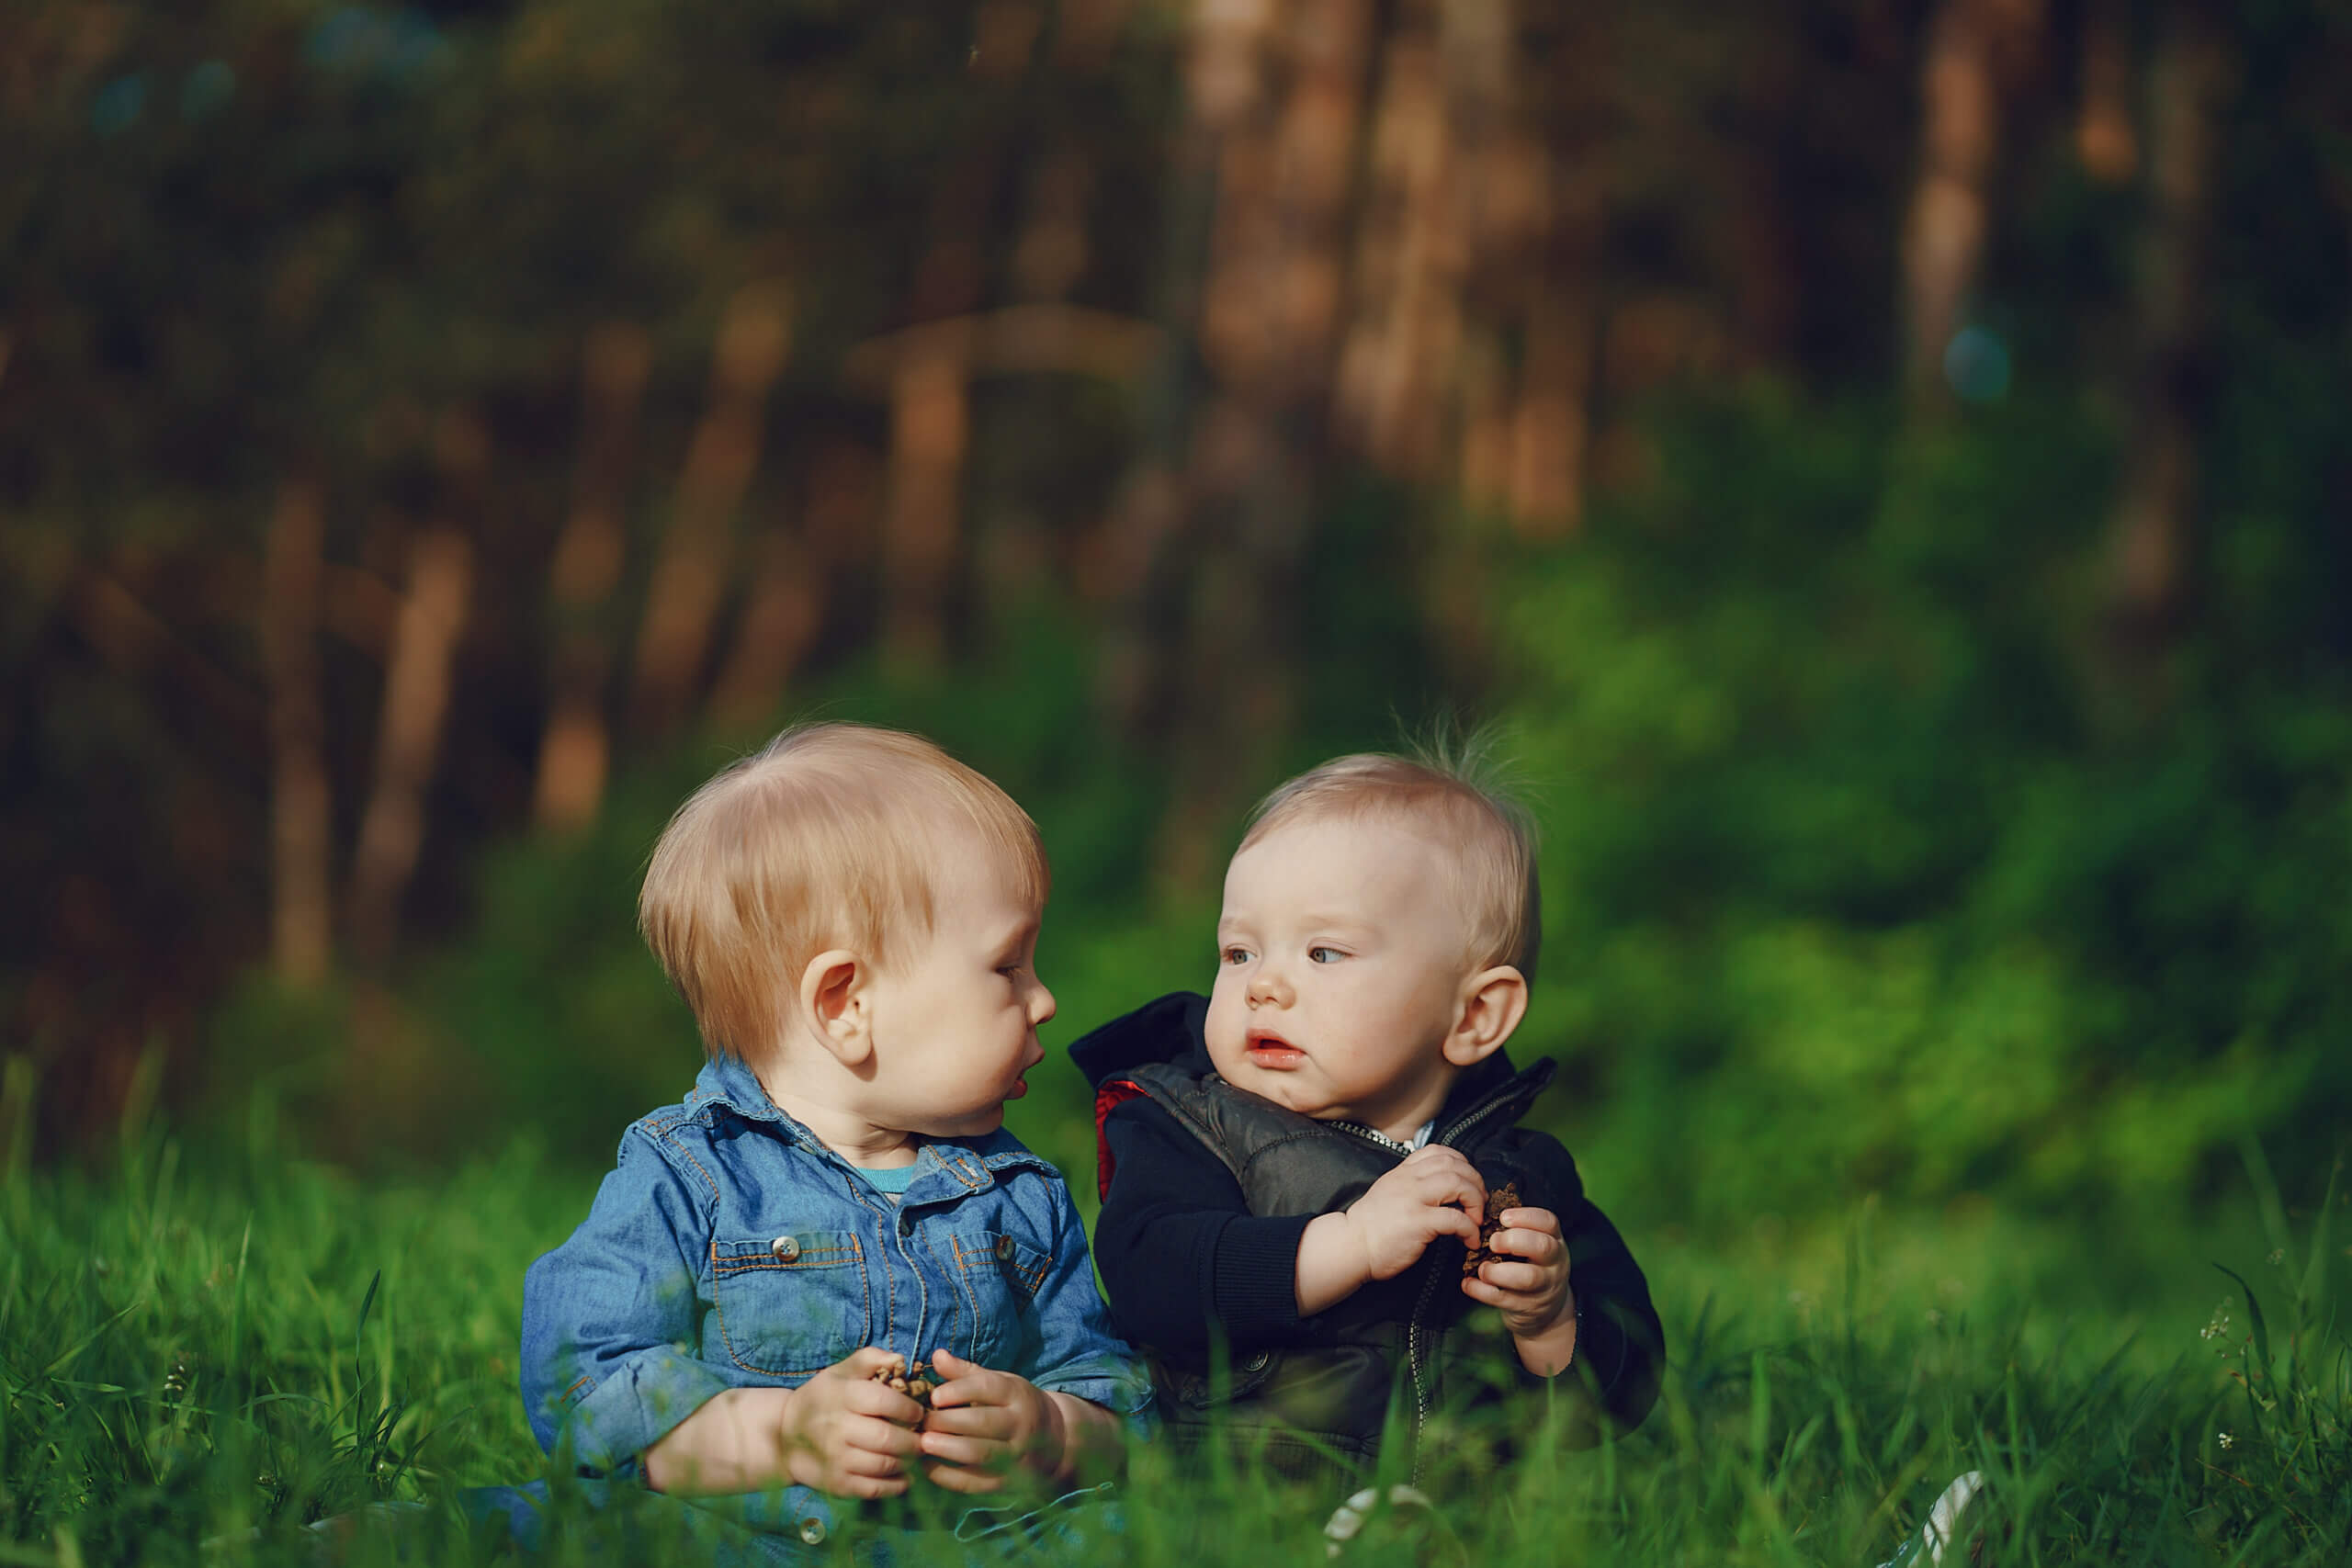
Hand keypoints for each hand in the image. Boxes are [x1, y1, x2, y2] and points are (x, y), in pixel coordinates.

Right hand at [775, 1346, 927, 1497]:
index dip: (908, 1408)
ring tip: (916, 1455)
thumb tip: (900, 1359)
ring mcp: (836, 1459)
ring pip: (883, 1465)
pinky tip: (906, 1477)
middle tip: (924, 1438)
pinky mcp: (837, 1484)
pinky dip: (896, 1486)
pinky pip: (874, 1489)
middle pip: (887, 1438)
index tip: (919, 1412)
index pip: (883, 1401)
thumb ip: (870, 1359)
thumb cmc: (823, 1398)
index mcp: (842, 1396)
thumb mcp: (841, 1371)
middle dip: (914, 1440)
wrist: (784, 1435)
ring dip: (908, 1462)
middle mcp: (837, 1429)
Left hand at [913, 1349, 1066, 1492]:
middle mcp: (1020, 1424)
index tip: (934, 1396)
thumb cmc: (1014, 1405)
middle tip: (921, 1422)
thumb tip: (937, 1355)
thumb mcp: (999, 1382)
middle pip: (983, 1422)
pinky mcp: (1006, 1481)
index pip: (988, 1388)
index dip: (959, 1390)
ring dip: (948, 1449)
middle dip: (948, 1422)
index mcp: (1017, 1394)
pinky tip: (927, 1468)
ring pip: (980, 1453)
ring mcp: (1015, 1454)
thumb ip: (966, 1372)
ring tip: (922, 1443)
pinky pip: (976, 1482)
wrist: (1055, 1440)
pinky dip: (949, 1477)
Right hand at [1342, 1146, 1486, 1282]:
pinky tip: (1469, 1240)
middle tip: (1479, 1203)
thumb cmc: (1370, 1227)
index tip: (1468, 1183)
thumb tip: (1441, 1191)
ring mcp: (1413, 1199)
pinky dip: (1469, 1229)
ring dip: (1475, 1200)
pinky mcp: (1418, 1223)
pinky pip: (1455, 1219)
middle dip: (1475, 1182)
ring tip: (1476, 1219)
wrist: (1350, 1247)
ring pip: (1457, 1184)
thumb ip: (1411, 1186)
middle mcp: (1408, 1180)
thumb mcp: (1388, 1193)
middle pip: (1454, 1165)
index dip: (1462, 1164)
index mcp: (1402, 1172)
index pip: (1439, 1152)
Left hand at [1460, 1204, 1577, 1371]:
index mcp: (1553, 1240)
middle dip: (1514, 1240)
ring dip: (1498, 1271)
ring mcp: (1543, 1287)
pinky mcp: (1527, 1307)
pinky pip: (1503, 1299)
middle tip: (1493, 1242)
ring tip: (1482, 1268)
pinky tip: (1468, 1283)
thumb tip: (1479, 1210)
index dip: (1525, 1217)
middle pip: (1542, 1246)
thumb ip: (1515, 1230)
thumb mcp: (1533, 1245)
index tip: (1503, 1217)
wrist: (1547, 1310)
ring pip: (1527, 1277)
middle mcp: (1553, 1262)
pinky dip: (1481, 1291)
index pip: (1548, 1222)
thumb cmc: (1531, 1265)